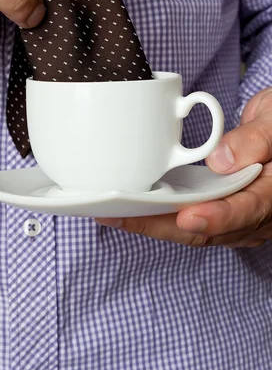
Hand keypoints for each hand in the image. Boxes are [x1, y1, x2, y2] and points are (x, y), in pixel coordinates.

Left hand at [96, 88, 271, 247]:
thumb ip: (256, 140)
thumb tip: (221, 160)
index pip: (247, 210)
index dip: (217, 217)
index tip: (188, 216)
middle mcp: (256, 214)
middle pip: (208, 230)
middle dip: (161, 225)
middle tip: (122, 216)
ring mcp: (236, 215)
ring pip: (192, 229)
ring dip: (152, 223)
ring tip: (113, 213)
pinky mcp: (220, 208)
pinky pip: (188, 217)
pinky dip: (159, 214)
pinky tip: (130, 207)